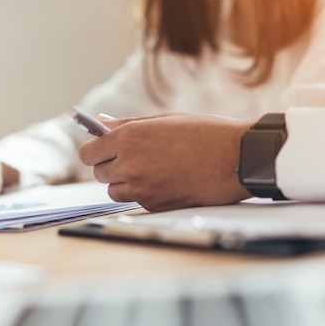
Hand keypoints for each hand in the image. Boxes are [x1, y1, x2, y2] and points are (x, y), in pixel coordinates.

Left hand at [78, 113, 254, 211]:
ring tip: (148, 169)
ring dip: (123, 182)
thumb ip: (127, 124)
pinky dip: (143, 193)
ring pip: (114, 191)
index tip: (101, 149)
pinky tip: (164, 180)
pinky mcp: (156, 206)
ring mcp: (142, 189)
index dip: (94, 151)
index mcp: (128, 139)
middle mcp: (130, 166)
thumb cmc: (204, 133)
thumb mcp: (163, 120)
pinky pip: (136, 201)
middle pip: (98, 173)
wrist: (236, 157)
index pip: (88, 153)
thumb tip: (102, 123)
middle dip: (109, 165)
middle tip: (130, 157)